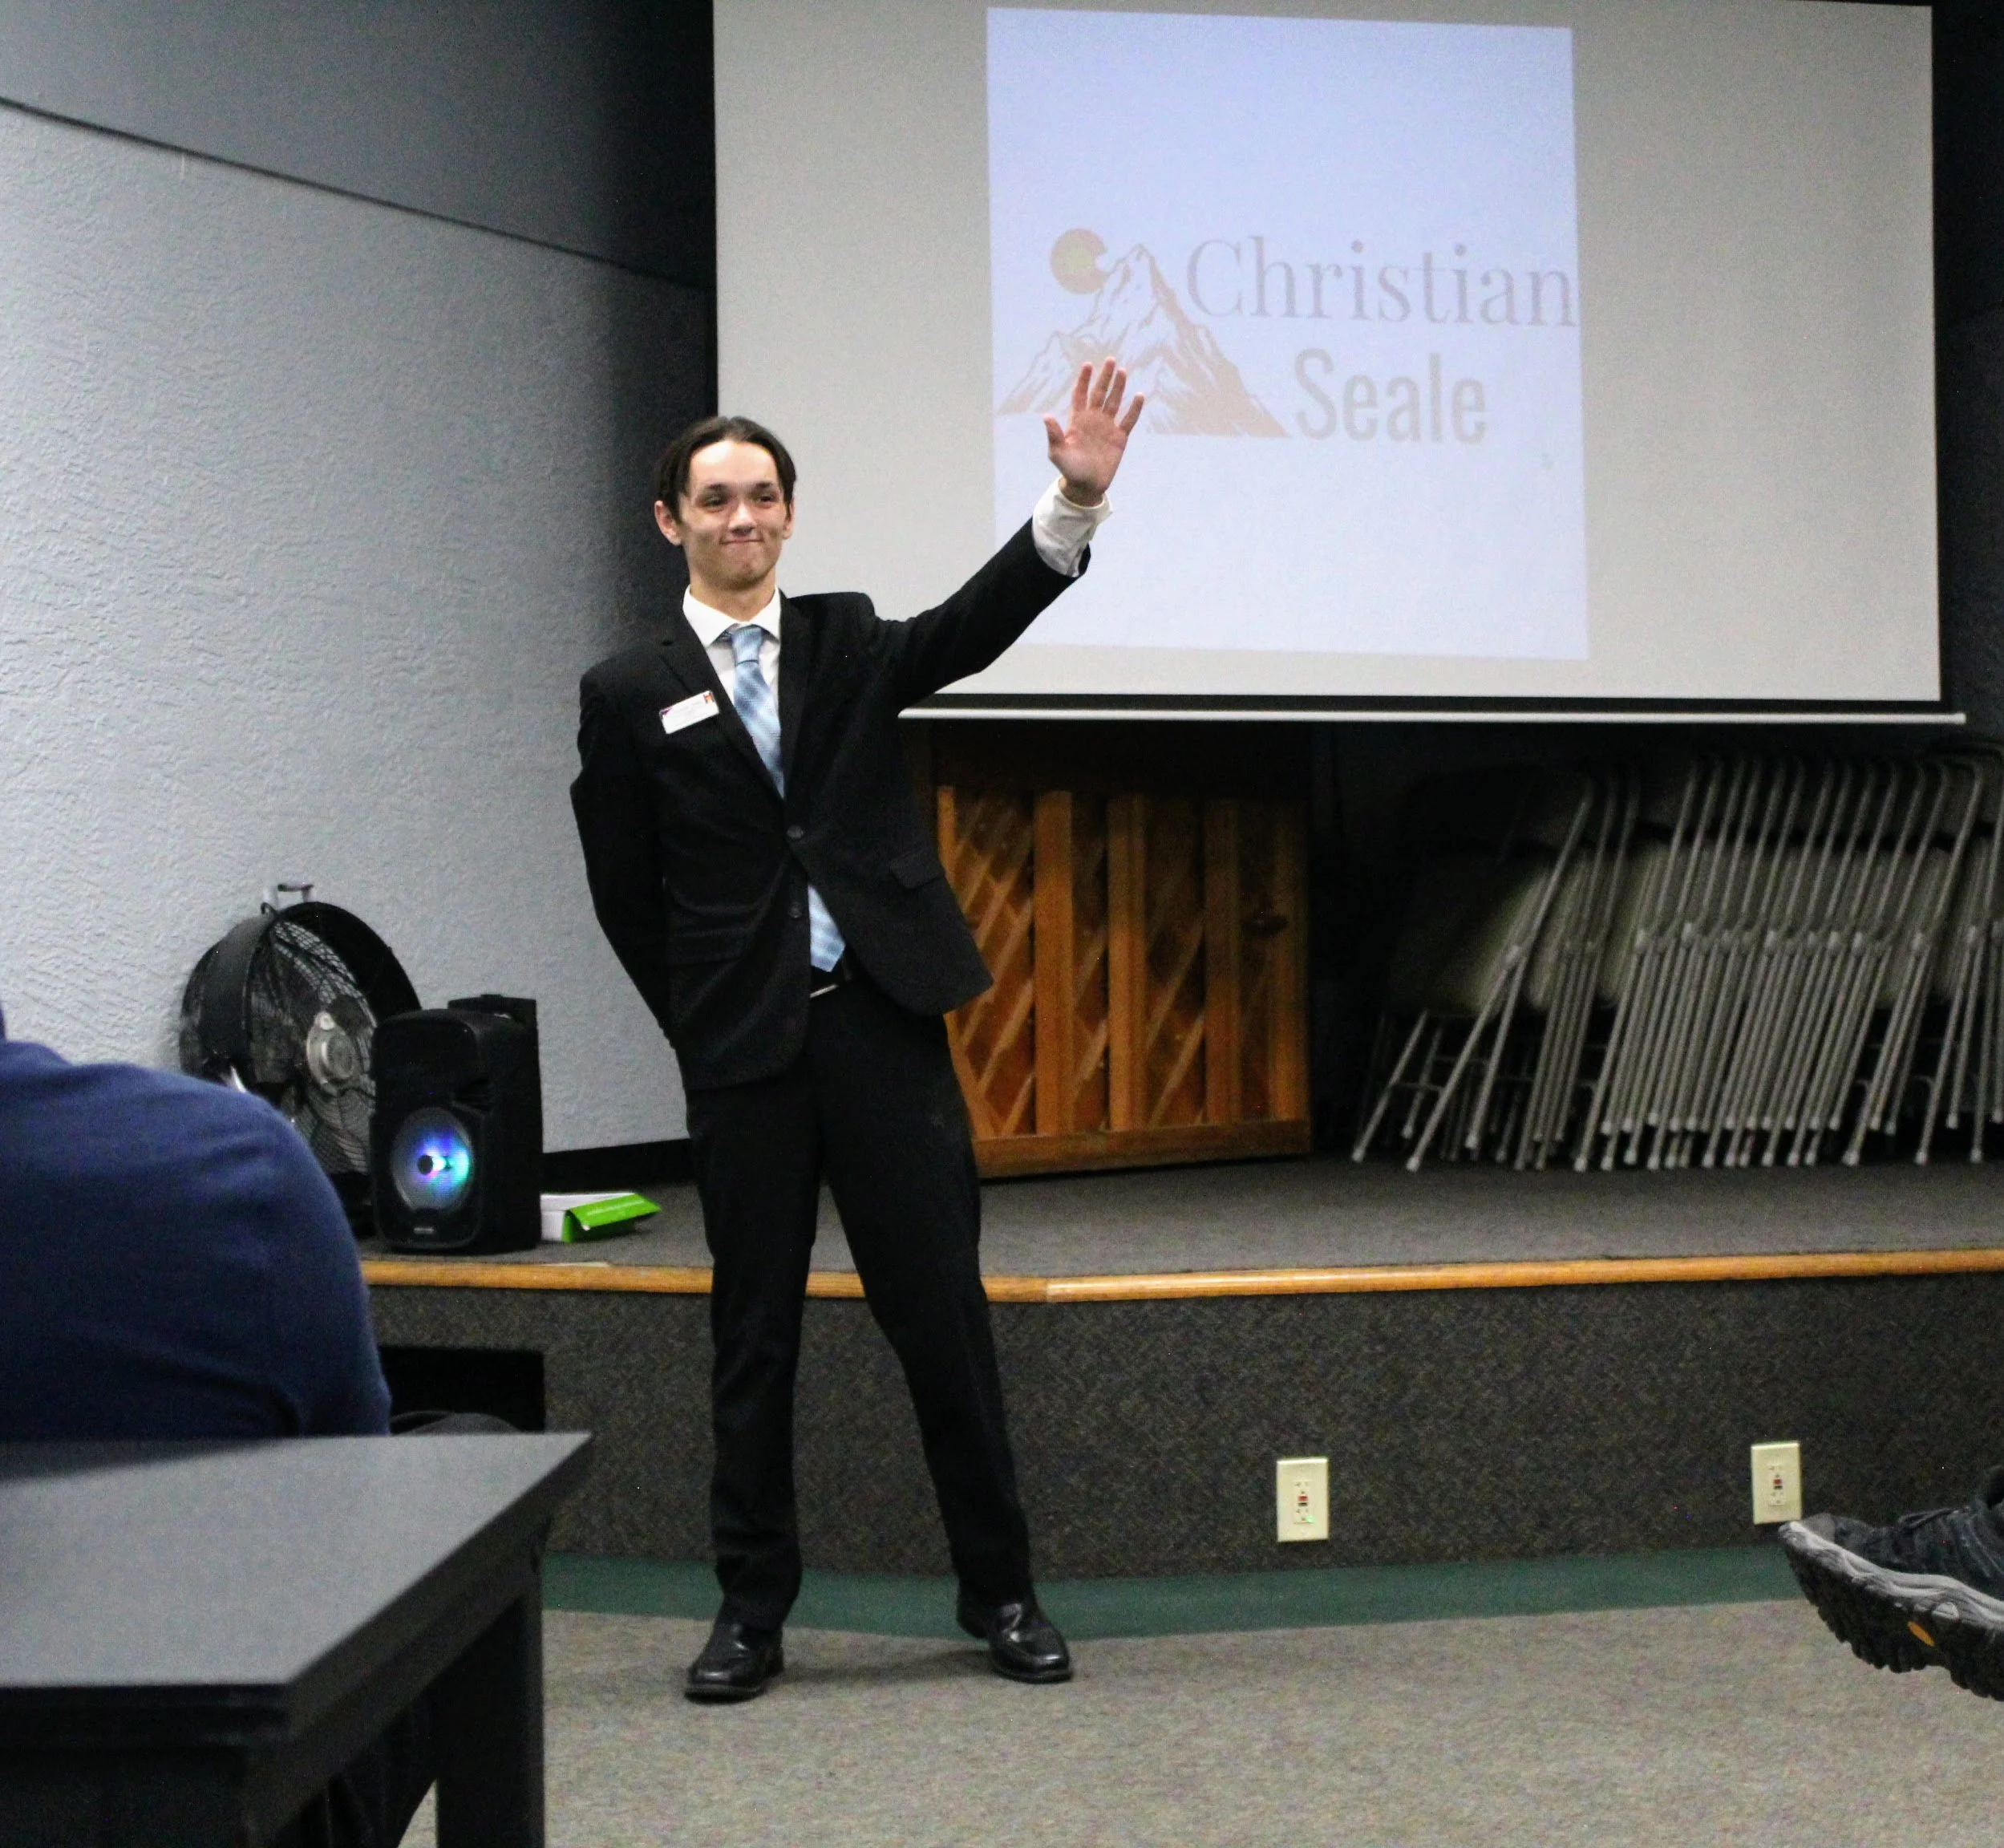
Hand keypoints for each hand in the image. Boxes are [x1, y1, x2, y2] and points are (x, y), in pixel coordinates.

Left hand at [1044, 358, 1143, 505]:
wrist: (1086, 486)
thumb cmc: (1069, 470)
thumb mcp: (1057, 453)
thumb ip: (1054, 435)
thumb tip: (1046, 416)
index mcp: (1077, 420)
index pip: (1081, 395)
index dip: (1084, 380)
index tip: (1088, 365)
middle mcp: (1093, 420)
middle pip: (1099, 393)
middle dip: (1104, 377)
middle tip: (1110, 360)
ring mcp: (1107, 427)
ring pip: (1114, 402)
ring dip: (1119, 387)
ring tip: (1123, 371)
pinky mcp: (1120, 438)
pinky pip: (1129, 420)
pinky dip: (1134, 409)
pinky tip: (1140, 396)